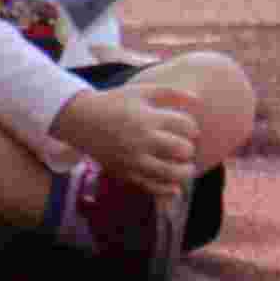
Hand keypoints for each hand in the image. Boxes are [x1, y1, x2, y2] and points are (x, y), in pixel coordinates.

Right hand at [50, 78, 202, 196]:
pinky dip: (167, 189)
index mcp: (149, 118)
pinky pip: (152, 187)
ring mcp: (133, 159)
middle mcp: (142, 140)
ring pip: (172, 173)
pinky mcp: (124, 172)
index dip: (192, 128)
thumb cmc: (115, 102)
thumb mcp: (142, 91)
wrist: (80, 119)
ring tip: (185, 167)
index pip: (187, 127)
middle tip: (184, 147)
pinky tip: (174, 186)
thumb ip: (172, 93)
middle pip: (183, 150)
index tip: (187, 129)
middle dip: (189, 149)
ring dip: (184, 172)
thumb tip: (199, 100)